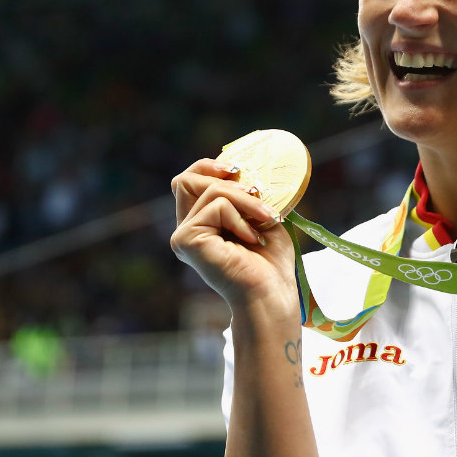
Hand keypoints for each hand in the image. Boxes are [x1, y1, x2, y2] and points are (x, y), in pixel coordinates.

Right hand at [170, 160, 298, 320]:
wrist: (272, 292)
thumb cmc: (271, 260)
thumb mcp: (261, 215)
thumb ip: (246, 193)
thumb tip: (245, 165)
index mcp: (200, 223)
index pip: (188, 181)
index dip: (208, 167)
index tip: (237, 167)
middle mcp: (186, 229)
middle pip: (187, 180)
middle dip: (225, 178)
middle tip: (255, 190)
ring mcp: (183, 236)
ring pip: (210, 191)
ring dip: (246, 200)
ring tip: (266, 220)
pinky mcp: (186, 240)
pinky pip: (216, 206)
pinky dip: (240, 217)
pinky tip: (251, 238)